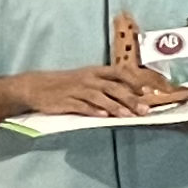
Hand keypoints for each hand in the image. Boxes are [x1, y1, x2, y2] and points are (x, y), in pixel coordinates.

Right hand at [16, 62, 181, 118]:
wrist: (35, 86)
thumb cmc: (67, 84)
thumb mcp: (88, 79)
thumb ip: (109, 86)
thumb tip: (134, 95)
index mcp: (96, 71)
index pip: (122, 72)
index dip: (138, 81)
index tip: (152, 90)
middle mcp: (89, 78)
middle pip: (114, 87)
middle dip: (131, 98)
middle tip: (145, 109)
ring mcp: (77, 89)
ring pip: (100, 97)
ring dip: (115, 106)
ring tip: (128, 116)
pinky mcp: (66, 101)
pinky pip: (81, 106)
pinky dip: (93, 111)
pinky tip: (102, 116)